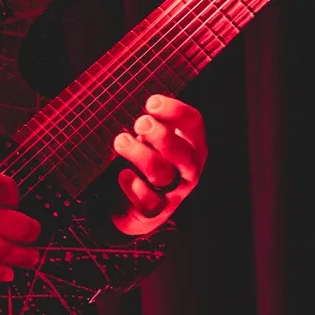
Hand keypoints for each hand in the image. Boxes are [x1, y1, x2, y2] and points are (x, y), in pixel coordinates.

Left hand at [111, 93, 206, 234]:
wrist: (134, 205)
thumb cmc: (146, 161)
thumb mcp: (152, 139)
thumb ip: (151, 123)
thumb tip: (135, 102)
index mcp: (191, 145)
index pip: (193, 124)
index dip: (175, 111)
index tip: (151, 103)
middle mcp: (188, 170)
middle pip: (183, 153)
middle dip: (161, 136)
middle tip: (140, 123)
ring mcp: (174, 193)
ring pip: (163, 174)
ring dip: (141, 155)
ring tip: (121, 142)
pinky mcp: (156, 212)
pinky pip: (149, 202)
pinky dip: (136, 188)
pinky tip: (124, 175)